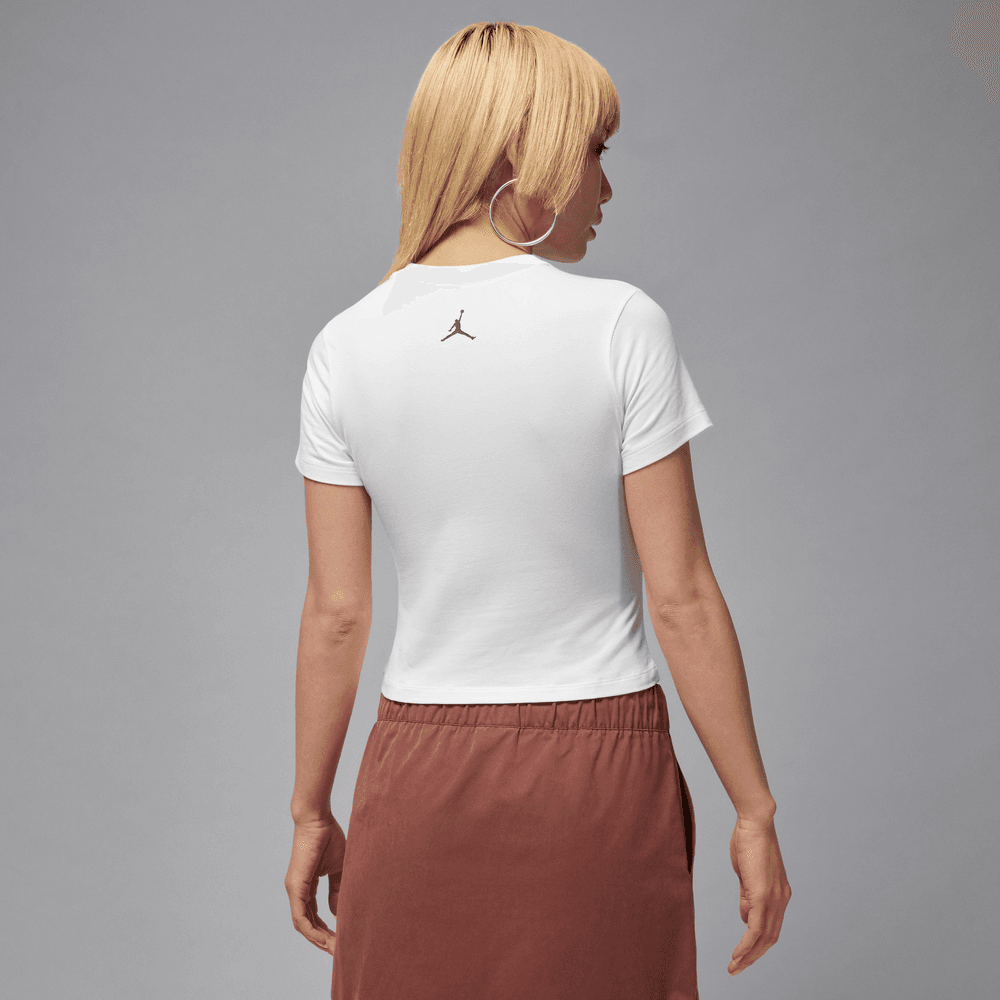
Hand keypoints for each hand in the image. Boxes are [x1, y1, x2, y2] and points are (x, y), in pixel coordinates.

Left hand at [284, 815, 347, 958]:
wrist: (318, 819)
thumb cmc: (328, 837)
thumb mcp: (337, 868)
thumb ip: (337, 889)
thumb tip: (337, 912)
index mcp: (307, 885)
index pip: (314, 915)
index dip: (327, 929)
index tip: (341, 938)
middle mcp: (297, 891)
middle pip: (308, 924)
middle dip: (323, 939)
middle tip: (340, 951)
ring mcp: (294, 890)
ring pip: (303, 925)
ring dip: (318, 940)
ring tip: (335, 949)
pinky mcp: (295, 887)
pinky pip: (301, 918)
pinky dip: (312, 931)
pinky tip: (325, 939)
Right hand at [727, 814, 790, 976]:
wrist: (755, 822)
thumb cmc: (749, 842)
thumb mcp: (748, 874)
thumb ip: (748, 895)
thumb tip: (745, 915)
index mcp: (779, 894)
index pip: (771, 927)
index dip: (758, 944)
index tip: (744, 955)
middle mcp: (781, 900)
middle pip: (770, 938)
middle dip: (753, 957)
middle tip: (737, 969)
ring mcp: (774, 899)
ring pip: (763, 938)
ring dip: (748, 955)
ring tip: (733, 967)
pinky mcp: (763, 896)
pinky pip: (755, 928)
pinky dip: (747, 945)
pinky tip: (737, 955)